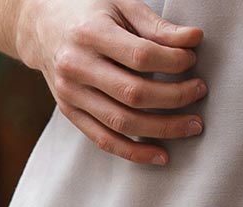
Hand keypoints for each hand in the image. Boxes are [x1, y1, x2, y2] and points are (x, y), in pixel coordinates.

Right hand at [17, 0, 205, 166]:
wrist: (42, 27)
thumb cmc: (89, 11)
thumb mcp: (120, 4)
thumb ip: (155, 25)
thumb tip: (193, 40)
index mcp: (90, 33)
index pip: (140, 56)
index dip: (172, 62)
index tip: (191, 60)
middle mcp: (76, 67)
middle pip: (134, 94)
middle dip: (174, 97)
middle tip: (200, 92)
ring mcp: (71, 94)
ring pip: (123, 123)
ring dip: (162, 128)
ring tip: (191, 125)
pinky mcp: (71, 113)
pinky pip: (105, 141)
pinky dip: (135, 152)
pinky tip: (162, 155)